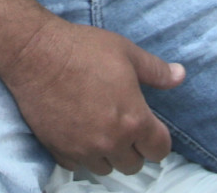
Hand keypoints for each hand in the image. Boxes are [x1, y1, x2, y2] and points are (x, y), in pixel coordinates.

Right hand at [1, 19, 182, 176]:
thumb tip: (180, 75)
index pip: (159, 150)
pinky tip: (78, 132)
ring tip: (100, 128)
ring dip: (107, 154)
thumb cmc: (82, 49)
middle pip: (133, 164)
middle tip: (122, 124)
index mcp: (133, 120)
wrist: (36, 53)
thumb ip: (157, 71)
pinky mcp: (59, 150)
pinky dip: (81, 154)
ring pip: (106, 168)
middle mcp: (110, 142)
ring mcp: (83, 149)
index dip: (157, 139)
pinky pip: (77, 166)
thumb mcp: (127, 53)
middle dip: (132, 148)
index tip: (150, 129)